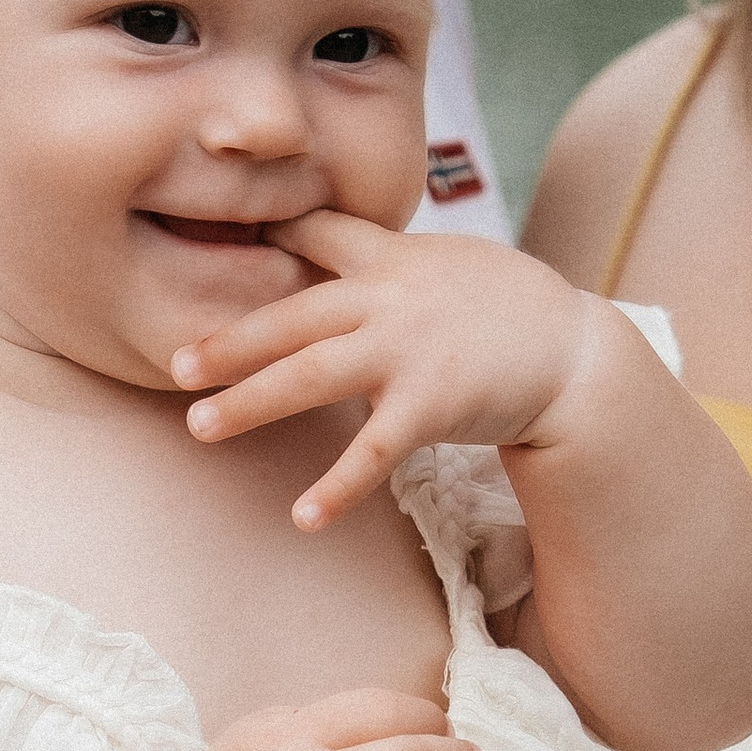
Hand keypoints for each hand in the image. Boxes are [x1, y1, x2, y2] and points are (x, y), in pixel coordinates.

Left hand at [169, 217, 618, 530]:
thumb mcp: (442, 265)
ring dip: (251, 402)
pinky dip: (338, 484)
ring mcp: (409, 349)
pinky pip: (374, 449)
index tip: (200, 243)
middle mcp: (389, 298)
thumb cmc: (508, 311)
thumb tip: (325, 248)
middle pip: (291, 316)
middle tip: (175, 366)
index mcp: (389, 260)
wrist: (576, 353)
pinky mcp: (434, 402)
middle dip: (229, 342)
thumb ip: (381, 261)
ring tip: (201, 427)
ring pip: (311, 373)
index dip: (261, 237)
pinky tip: (303, 516)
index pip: (313, 234)